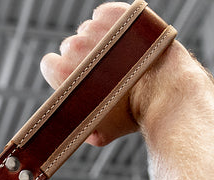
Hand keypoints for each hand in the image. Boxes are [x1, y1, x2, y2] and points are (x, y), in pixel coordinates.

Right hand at [41, 3, 196, 146]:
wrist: (164, 92)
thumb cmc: (131, 115)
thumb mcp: (101, 132)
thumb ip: (83, 129)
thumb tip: (83, 132)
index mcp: (63, 73)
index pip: (49, 64)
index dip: (63, 71)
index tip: (78, 79)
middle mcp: (75, 47)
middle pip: (70, 46)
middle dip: (84, 57)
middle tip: (105, 71)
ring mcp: (97, 29)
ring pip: (90, 30)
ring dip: (100, 40)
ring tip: (121, 56)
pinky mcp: (118, 15)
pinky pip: (106, 14)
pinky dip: (112, 22)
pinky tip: (125, 38)